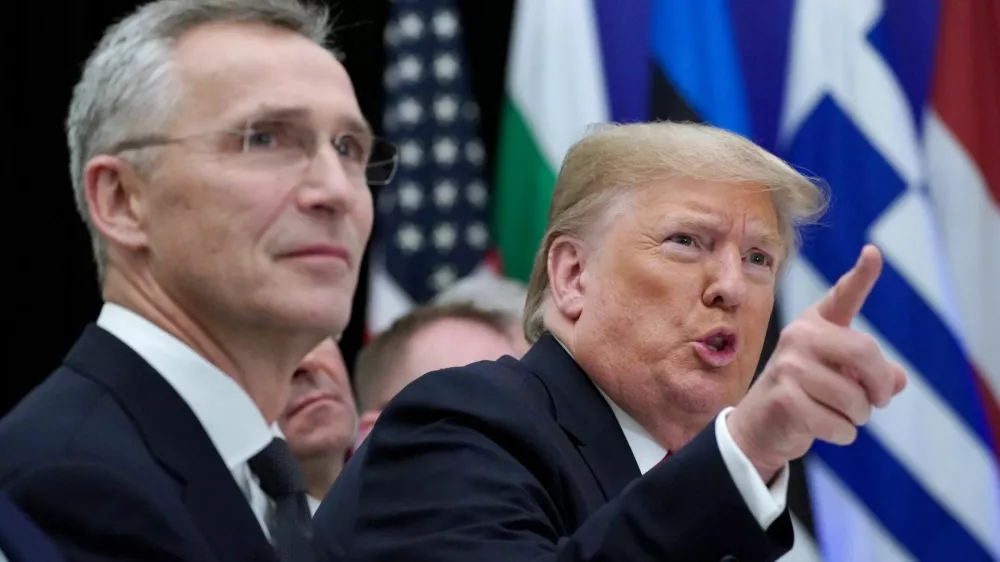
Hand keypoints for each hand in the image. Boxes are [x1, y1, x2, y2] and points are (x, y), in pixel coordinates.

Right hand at [726, 244, 907, 480]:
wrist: (760, 426)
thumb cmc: (807, 394)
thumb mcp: (841, 377)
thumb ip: (872, 372)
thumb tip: (897, 379)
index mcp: (814, 324)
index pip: (842, 296)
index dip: (862, 275)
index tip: (873, 252)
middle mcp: (799, 337)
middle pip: (865, 353)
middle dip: (881, 385)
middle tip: (880, 399)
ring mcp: (788, 367)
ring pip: (855, 398)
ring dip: (858, 416)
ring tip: (839, 414)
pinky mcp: (785, 399)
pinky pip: (840, 423)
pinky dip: (843, 434)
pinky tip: (824, 427)